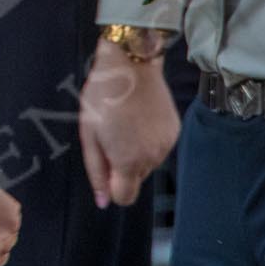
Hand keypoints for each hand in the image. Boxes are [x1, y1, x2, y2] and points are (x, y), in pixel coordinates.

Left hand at [78, 38, 179, 207]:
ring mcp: (166, 145)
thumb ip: (97, 170)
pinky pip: (159, 147)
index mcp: (128, 161)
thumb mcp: (89, 134)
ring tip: (125, 122)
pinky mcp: (174, 132)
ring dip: (136, 151)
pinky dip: (149, 140)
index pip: (124, 198)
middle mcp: (151, 159)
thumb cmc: (103, 96)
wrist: (132, 64)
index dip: (112, 187)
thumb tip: (103, 201)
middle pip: (135, 179)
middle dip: (122, 165)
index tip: (105, 163)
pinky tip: (140, 117)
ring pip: (147, 163)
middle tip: (111, 134)